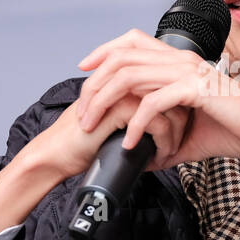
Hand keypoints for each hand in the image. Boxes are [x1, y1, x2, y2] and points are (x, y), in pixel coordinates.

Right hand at [27, 92, 191, 179]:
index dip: (180, 114)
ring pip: (171, 108)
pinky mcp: (121, 106)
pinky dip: (163, 144)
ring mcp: (125, 90)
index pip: (170, 88)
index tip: (175, 138)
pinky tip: (156, 159)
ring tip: (167, 155)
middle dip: (182, 126)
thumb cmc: (83, 143)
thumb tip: (170, 125)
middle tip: (173, 149)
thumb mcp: (117, 126)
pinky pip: (158, 123)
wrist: (57, 155)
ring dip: (174, 136)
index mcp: (127, 80)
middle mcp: (128, 79)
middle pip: (175, 96)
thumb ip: (138, 116)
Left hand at [75, 28, 239, 169]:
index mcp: (181, 62)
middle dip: (94, 82)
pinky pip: (153, 103)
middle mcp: (182, 60)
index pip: (133, 41)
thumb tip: (144, 159)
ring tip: (94, 126)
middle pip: (122, 56)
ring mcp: (189, 73)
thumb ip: (165, 143)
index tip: (84, 70)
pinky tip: (130, 143)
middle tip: (81, 110)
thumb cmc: (239, 128)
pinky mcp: (197, 91)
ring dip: (105, 102)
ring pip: (130, 76)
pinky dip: (136, 125)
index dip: (104, 50)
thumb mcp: (191, 136)